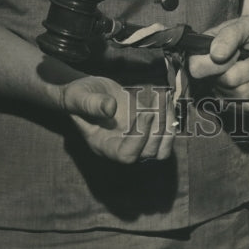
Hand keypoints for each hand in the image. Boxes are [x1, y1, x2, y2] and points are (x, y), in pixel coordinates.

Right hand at [60, 75, 176, 163]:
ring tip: (166, 98)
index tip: (146, 113)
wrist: (87, 93)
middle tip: (160, 100)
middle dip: (158, 128)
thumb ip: (90, 103)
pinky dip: (170, 117)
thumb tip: (110, 108)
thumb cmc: (78, 97)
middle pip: (149, 153)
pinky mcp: (146, 128)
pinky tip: (166, 97)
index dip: (140, 139)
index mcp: (104, 145)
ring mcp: (136, 139)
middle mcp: (122, 147)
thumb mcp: (77, 96)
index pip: (126, 155)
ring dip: (168, 124)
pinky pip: (165, 133)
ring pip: (162, 148)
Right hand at [188, 15, 248, 109]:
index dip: (217, 63)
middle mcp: (212, 75)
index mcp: (206, 52)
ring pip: (241, 94)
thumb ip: (230, 35)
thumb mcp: (248, 25)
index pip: (196, 67)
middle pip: (225, 81)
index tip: (236, 51)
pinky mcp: (241, 105)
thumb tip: (215, 54)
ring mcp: (225, 92)